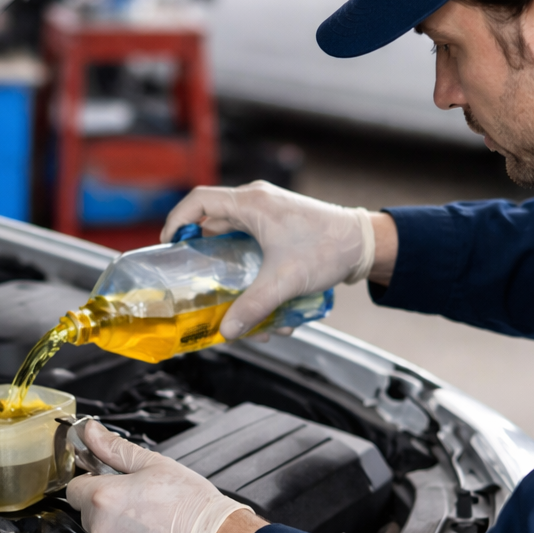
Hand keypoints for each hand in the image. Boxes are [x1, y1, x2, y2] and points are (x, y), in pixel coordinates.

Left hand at [65, 421, 253, 532]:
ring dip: (117, 530)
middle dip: (107, 506)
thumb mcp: (153, 464)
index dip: (92, 482)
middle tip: (139, 501)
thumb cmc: (190, 504)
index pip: (74, 488)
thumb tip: (91, 431)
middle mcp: (100, 529)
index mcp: (103, 497)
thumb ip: (115, 448)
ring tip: (151, 523)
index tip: (110, 482)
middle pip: (88, 514)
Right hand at [162, 181, 376, 339]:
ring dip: (234, 270)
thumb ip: (253, 306)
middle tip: (196, 281)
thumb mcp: (285, 280)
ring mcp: (269, 214)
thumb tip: (227, 331)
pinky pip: (254, 246)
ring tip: (235, 298)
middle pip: (214, 225)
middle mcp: (257, 202)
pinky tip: (264, 301)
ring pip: (236, 241)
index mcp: (252, 202)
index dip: (177, 220)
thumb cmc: (328, 248)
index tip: (169, 246)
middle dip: (207, 258)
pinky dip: (253, 270)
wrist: (364, 244)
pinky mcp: (280, 228)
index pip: (199, 201)